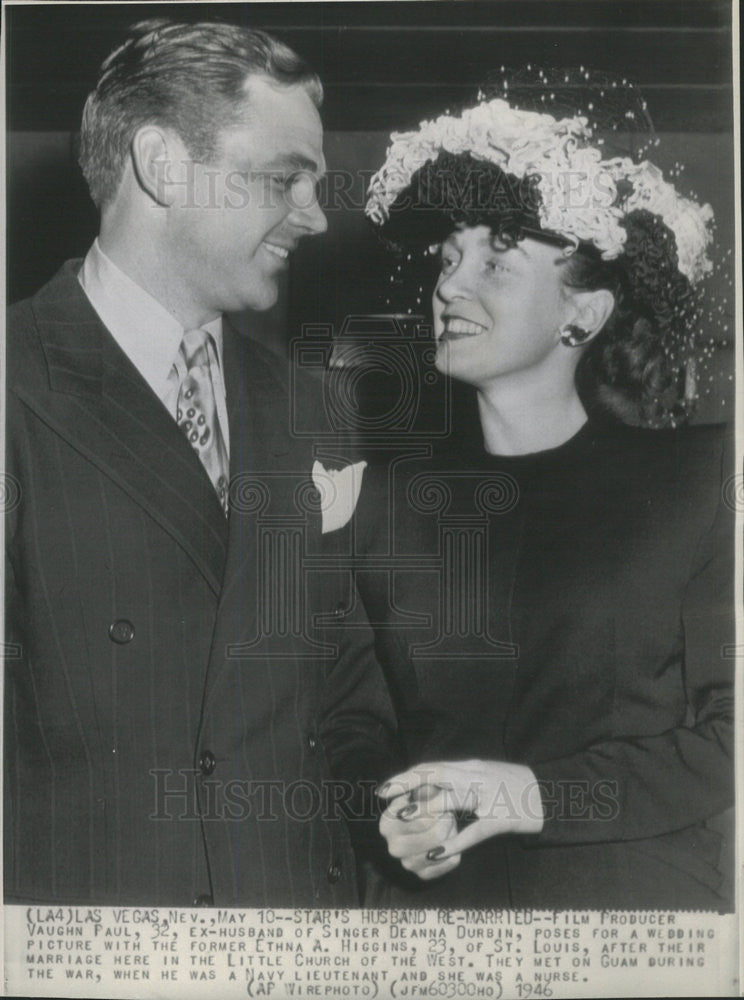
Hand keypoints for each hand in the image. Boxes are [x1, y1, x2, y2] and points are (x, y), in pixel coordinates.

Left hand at [377, 760, 543, 880]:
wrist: (550, 794)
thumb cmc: (516, 787)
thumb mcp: (486, 776)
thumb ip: (461, 780)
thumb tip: (432, 787)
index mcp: (472, 768)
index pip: (434, 768)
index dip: (407, 777)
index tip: (385, 789)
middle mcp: (478, 776)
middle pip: (438, 774)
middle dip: (409, 784)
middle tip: (385, 797)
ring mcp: (490, 797)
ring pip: (454, 798)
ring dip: (427, 808)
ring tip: (404, 818)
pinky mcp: (501, 819)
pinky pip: (476, 831)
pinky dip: (456, 840)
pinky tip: (439, 852)